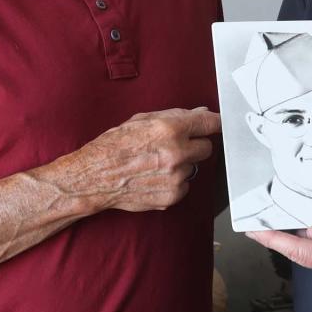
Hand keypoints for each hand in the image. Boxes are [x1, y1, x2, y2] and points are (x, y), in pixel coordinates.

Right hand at [47, 107, 220, 213]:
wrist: (94, 177)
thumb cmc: (114, 146)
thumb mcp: (142, 120)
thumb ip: (175, 116)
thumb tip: (201, 114)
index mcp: (169, 129)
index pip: (209, 124)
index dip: (214, 124)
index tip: (217, 125)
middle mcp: (176, 153)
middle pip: (206, 148)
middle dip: (194, 145)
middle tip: (176, 146)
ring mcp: (175, 177)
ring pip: (194, 168)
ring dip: (182, 165)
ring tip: (156, 163)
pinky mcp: (171, 197)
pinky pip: (185, 186)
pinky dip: (175, 182)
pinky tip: (155, 177)